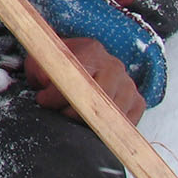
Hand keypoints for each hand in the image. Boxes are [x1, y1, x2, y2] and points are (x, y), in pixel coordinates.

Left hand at [27, 36, 145, 126]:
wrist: (83, 64)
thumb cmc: (61, 66)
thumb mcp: (42, 60)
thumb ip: (40, 68)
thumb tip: (46, 81)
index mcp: (92, 51)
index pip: (76, 76)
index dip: (56, 93)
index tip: (42, 99)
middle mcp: (114, 66)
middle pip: (97, 98)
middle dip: (72, 111)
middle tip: (58, 113)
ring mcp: (128, 84)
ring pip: (112, 113)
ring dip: (89, 121)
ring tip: (71, 116)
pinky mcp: (137, 101)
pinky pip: (127, 122)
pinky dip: (109, 127)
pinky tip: (92, 122)